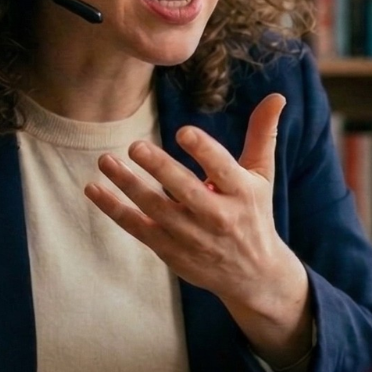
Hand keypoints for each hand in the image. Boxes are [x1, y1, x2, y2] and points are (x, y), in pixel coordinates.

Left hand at [85, 94, 312, 363]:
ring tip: (106, 161)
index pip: (223, 169)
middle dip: (160, 169)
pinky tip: (95, 189)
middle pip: (186, 191)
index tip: (183, 132)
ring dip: (129, 185)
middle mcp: (218, 217)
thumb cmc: (254, 214)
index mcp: (242, 193)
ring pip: (156, 209)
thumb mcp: (262, 175)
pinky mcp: (171, 251)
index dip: (204, 151)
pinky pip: (138, 228)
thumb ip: (262, 134)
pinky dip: (115, 210)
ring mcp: (192, 237)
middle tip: (136, 146)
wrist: (254, 276)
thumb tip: (276, 96)